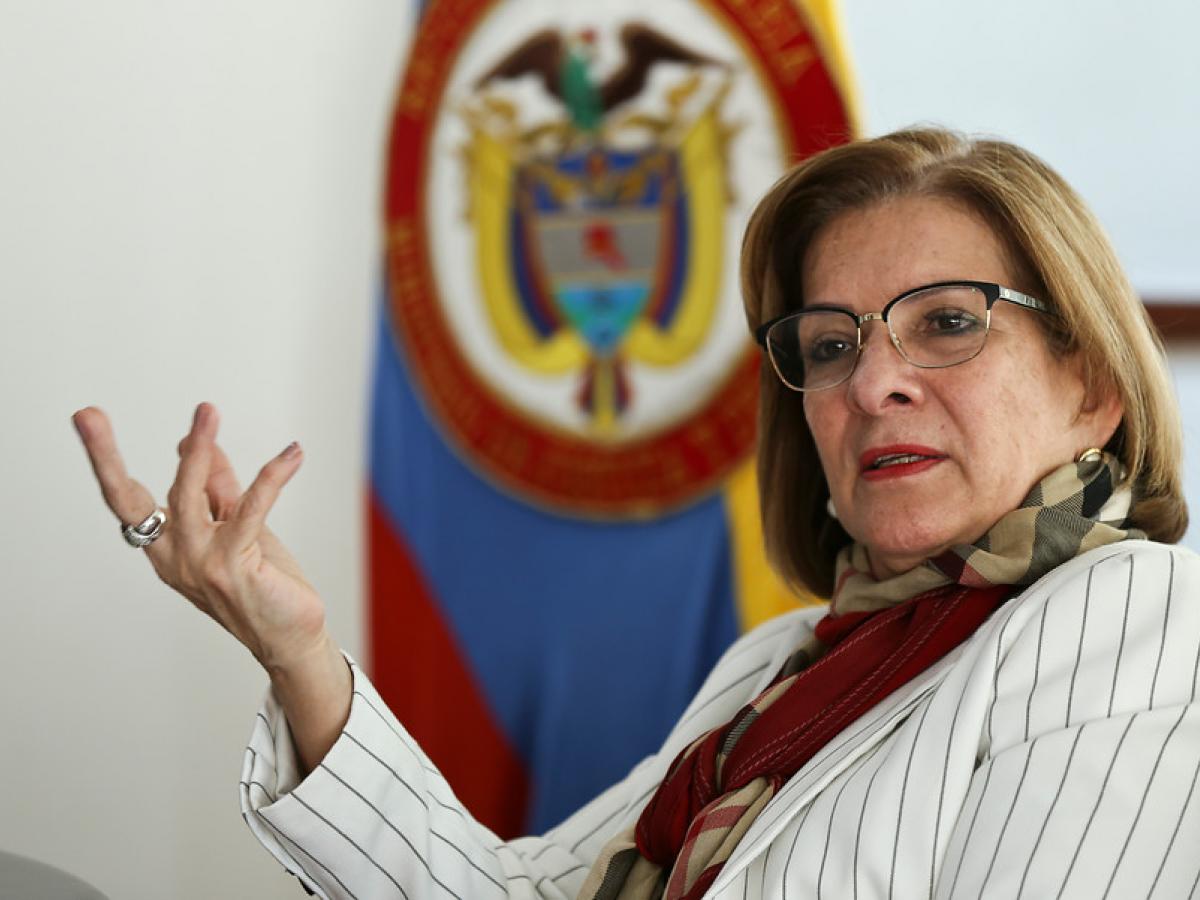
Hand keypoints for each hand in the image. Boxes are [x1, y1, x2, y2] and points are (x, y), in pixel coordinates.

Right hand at [73, 403, 350, 771]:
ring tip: (207, 413)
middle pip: (132, 500)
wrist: (291, 635)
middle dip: (105, 456)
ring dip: (199, 449)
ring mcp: (200, 564)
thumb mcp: (235, 528)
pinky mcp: (234, 567)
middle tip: (87, 415)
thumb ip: (218, 489)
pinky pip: (250, 509)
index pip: (129, 500)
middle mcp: (174, 557)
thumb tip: (195, 445)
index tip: (86, 420)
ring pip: (188, 495)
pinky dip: (272, 477)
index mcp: (167, 548)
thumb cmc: (263, 583)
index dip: (106, 460)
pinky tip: (291, 456)